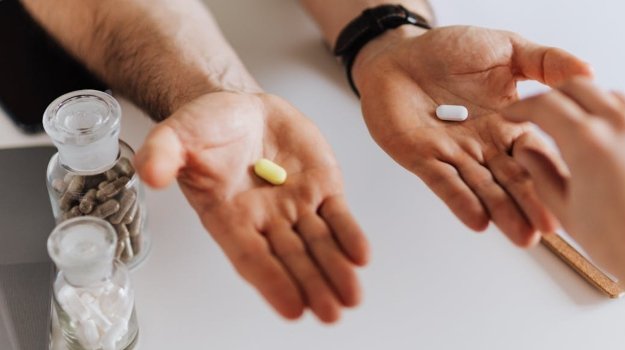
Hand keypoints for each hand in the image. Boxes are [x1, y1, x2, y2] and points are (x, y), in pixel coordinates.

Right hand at [135, 92, 368, 322]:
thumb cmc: (207, 128)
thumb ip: (164, 153)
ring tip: (351, 297)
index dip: (272, 281)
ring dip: (335, 270)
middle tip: (330, 314)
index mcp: (228, 216)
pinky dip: (350, 235)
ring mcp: (296, 205)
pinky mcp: (322, 187)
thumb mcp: (177, 133)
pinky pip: (338, 216)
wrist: (241, 108)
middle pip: (291, 259)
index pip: (251, 256)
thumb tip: (150, 173)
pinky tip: (360, 256)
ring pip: (319, 244)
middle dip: (312, 286)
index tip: (292, 308)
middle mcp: (265, 219)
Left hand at [352, 25, 591, 245]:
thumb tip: (589, 71)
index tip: (577, 194)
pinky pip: (444, 182)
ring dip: (502, 212)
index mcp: (508, 125)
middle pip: (513, 180)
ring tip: (523, 235)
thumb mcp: (506, 49)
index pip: (537, 154)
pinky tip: (478, 220)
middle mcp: (485, 146)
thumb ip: (546, 62)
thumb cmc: (447, 51)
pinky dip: (460, 201)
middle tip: (551, 229)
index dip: (554, 174)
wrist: (397, 54)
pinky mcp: (422, 158)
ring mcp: (454, 155)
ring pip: (482, 188)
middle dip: (532, 205)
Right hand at [502, 78, 624, 285]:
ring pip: (616, 99)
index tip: (516, 112)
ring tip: (584, 132)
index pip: (545, 105)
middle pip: (580, 88)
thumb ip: (541, 175)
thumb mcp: (568, 212)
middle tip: (545, 112)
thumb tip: (527, 153)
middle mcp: (623, 126)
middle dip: (556, 96)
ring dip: (593, 106)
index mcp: (588, 142)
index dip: (523, 106)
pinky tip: (622, 146)